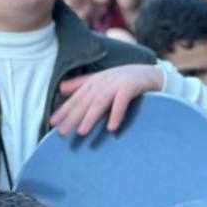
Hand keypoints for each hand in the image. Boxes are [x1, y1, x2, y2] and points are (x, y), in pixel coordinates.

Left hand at [50, 64, 164, 136]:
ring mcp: (118, 83)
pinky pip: (122, 102)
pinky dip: (116, 114)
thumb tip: (61, 88)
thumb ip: (82, 83)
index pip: (77, 97)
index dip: (65, 109)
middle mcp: (105, 81)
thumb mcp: (103, 79)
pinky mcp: (132, 87)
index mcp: (96, 80)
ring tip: (82, 132)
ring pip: (101, 102)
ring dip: (91, 117)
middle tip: (63, 132)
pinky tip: (111, 127)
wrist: (153, 74)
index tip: (53, 122)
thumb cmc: (126, 79)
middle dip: (74, 117)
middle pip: (86, 101)